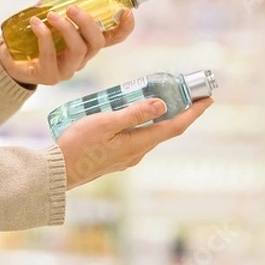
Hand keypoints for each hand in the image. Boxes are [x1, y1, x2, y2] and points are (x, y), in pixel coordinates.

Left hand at [0, 0, 135, 85]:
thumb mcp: (47, 11)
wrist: (9, 57)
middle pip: (97, 43)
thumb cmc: (33, 35)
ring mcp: (67, 69)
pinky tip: (35, 24)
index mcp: (86, 42)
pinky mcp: (49, 76)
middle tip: (72, 8)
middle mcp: (81, 57)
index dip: (124, 28)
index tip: (126, 12)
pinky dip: (44, 36)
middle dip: (87, 23)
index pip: (112, 38)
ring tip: (51, 15)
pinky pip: (51, 56)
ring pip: (78, 50)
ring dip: (66, 29)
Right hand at [57, 98, 213, 189]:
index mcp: (139, 144)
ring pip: (150, 133)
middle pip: (166, 129)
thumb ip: (134, 113)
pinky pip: (137, 137)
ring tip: (160, 96)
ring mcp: (127, 157)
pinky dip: (144, 123)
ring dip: (160, 116)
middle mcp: (138, 153)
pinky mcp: (116, 157)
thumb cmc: (78, 146)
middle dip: (179, 111)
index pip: (175, 126)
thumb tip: (162, 104)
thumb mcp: (106, 123)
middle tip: (185, 91)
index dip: (193, 112)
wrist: (57, 172)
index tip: (208, 99)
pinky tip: (133, 113)